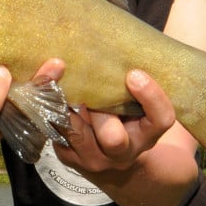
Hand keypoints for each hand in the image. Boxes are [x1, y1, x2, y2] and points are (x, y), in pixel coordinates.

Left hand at [54, 69, 176, 173]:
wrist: (111, 162)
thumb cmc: (127, 119)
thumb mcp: (139, 108)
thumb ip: (132, 85)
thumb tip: (118, 43)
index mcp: (147, 135)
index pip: (161, 119)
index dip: (151, 97)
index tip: (135, 73)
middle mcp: (123, 153)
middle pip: (113, 137)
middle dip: (99, 112)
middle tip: (90, 91)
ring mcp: (94, 159)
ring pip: (76, 133)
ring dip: (66, 105)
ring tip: (58, 76)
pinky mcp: (69, 158)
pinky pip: (55, 132)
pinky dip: (48, 109)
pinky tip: (44, 90)